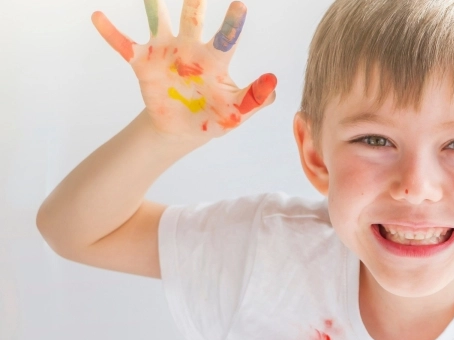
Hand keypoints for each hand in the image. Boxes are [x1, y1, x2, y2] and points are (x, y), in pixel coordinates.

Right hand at [91, 0, 275, 139]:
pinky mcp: (143, 63)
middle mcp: (191, 48)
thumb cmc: (215, 118)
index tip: (240, 5)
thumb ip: (256, 98)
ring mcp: (166, 52)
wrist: (183, 131)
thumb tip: (273, 82)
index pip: (227, 38)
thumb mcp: (237, 112)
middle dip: (194, 2)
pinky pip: (124, 45)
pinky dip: (110, 32)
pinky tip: (98, 16)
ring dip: (153, 5)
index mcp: (216, 59)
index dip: (233, 22)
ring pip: (159, 22)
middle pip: (193, 19)